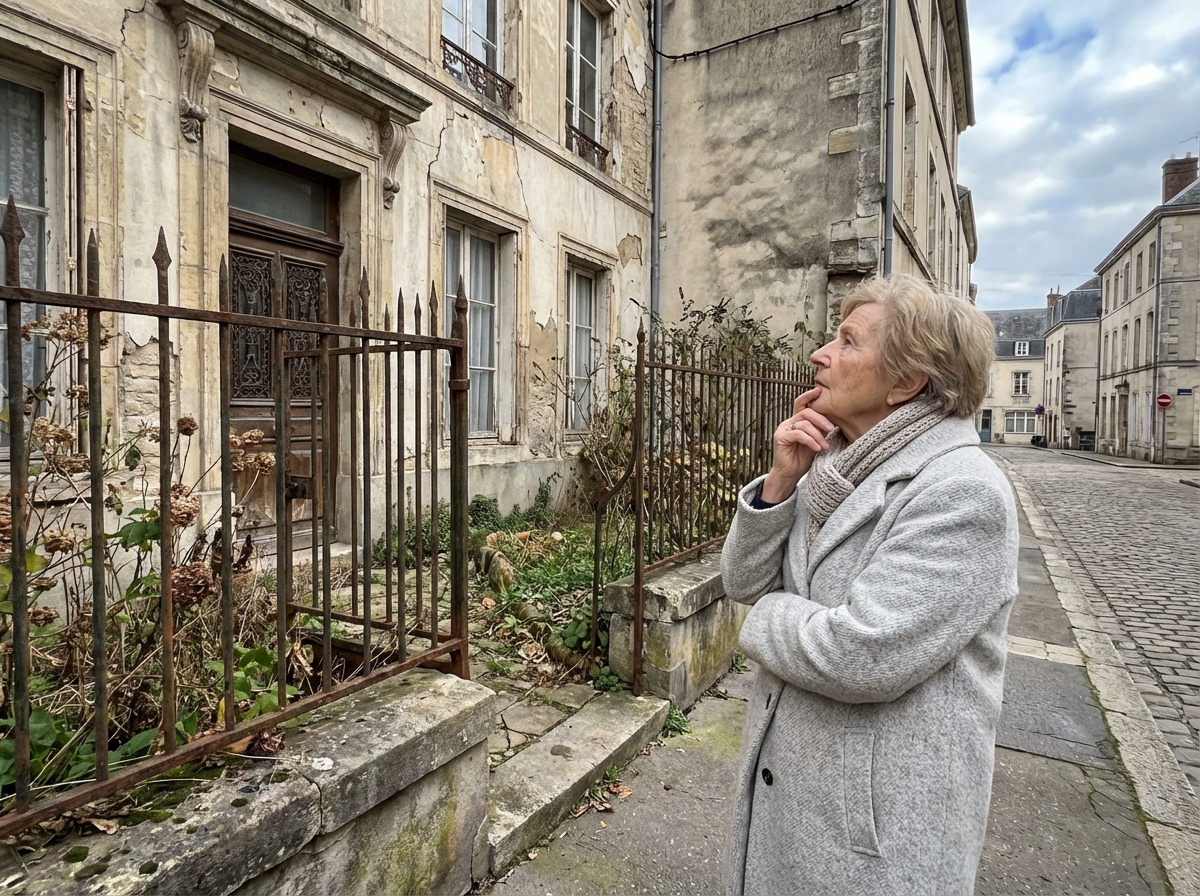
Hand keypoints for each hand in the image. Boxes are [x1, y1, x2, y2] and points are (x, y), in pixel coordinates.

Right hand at [760, 387, 834, 502]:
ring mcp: (783, 429)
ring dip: (818, 435)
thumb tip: (836, 421)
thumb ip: (820, 430)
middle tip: (832, 429)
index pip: (802, 403)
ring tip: (825, 446)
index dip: (810, 396)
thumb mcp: (815, 441)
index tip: (821, 391)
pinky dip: (810, 440)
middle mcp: (788, 422)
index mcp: (796, 420)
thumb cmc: (803, 458)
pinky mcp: (780, 438)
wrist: (790, 474)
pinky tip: (817, 448)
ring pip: (804, 423)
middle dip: (821, 419)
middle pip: (806, 411)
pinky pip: (798, 434)